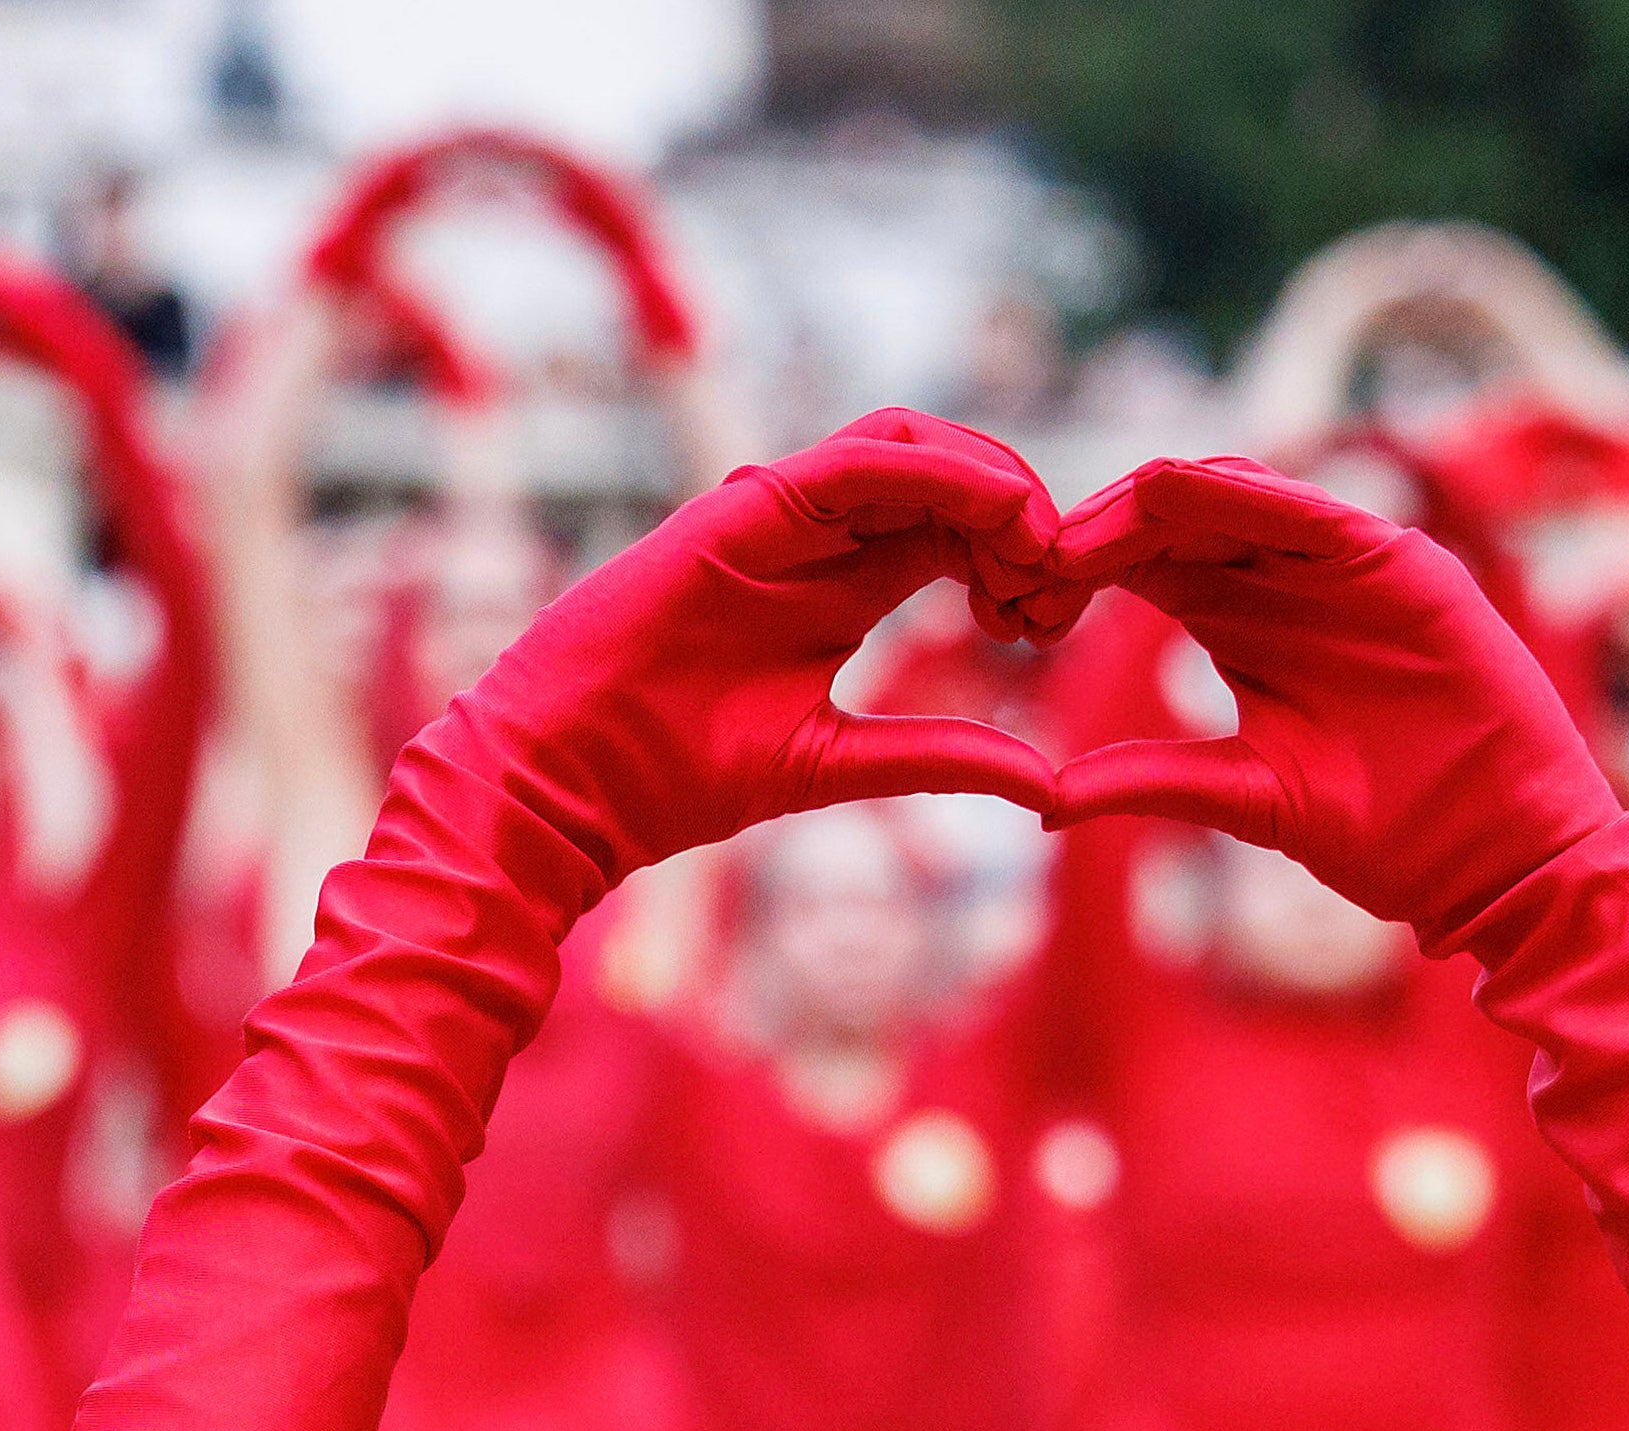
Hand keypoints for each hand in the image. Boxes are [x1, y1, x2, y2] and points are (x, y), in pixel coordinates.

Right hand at [482, 409, 1063, 851]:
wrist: (568, 779)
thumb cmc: (673, 778)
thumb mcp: (837, 763)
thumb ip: (939, 757)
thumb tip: (1050, 787)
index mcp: (845, 591)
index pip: (963, 535)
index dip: (1025, 562)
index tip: (1055, 626)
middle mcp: (819, 541)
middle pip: (955, 479)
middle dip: (1025, 518)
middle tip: (1060, 587)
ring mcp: (782, 516)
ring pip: (918, 446)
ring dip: (995, 480)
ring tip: (1037, 544)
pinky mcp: (748, 507)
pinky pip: (865, 459)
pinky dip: (943, 470)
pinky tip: (997, 509)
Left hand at [1047, 452, 1620, 942]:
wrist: (1492, 853)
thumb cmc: (1382, 830)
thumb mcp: (1245, 796)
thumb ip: (1151, 779)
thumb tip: (1040, 802)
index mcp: (1234, 623)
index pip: (1138, 568)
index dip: (1074, 575)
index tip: (1011, 608)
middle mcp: (1281, 579)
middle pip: (1170, 523)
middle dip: (1094, 532)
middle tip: (1025, 562)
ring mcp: (1341, 565)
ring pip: (1231, 500)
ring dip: (1150, 506)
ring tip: (1079, 534)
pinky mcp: (1398, 564)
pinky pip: (1311, 512)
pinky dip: (1245, 499)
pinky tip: (1176, 496)